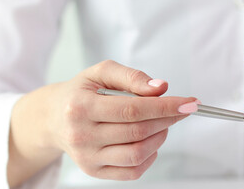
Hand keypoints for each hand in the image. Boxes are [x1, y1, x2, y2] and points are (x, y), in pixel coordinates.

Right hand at [8, 60, 197, 185]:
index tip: (189, 103)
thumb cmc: (81, 92)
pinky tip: (149, 141)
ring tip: (162, 123)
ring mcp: (87, 158)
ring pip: (137, 153)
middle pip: (138, 131)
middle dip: (167, 119)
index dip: (166, 106)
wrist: (53, 118)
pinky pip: (132, 171)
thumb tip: (160, 88)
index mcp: (81, 107)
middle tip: (179, 109)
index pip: (133, 109)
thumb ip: (132, 77)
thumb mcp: (101, 72)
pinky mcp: (94, 172)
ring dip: (160, 137)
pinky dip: (149, 156)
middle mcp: (81, 135)